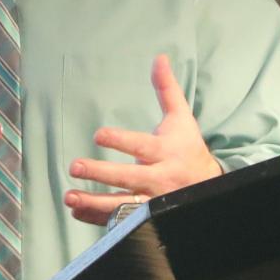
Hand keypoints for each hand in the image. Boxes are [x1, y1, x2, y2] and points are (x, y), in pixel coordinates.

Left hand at [64, 53, 221, 225]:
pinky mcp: (144, 217)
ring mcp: (151, 201)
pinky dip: (96, 219)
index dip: (120, 140)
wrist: (209, 187)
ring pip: (122, 205)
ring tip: (70, 197)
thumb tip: (159, 58)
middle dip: (101, 174)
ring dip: (93, 203)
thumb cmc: (187, 148)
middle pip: (128, 178)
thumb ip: (167, 90)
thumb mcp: (181, 119)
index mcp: (164, 152)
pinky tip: (77, 211)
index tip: (98, 134)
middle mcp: (158, 178)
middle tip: (75, 166)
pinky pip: (119, 221)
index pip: (140, 146)